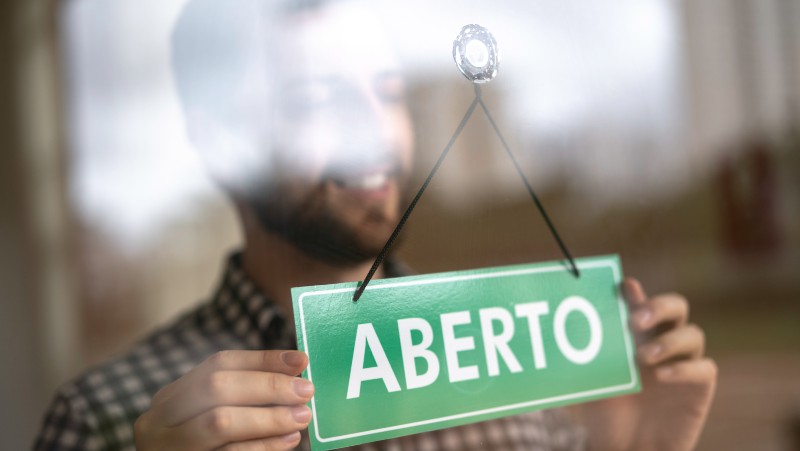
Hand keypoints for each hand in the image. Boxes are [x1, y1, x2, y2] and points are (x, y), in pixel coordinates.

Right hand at [134, 350, 313, 449]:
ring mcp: (170, 446)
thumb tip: (295, 377)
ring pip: (222, 422)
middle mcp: (162, 420)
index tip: (301, 360)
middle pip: (217, 388)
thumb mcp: (208, 417)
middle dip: (268, 386)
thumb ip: (242, 398)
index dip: (263, 359)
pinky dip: (263, 445)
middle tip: (306, 390)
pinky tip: (288, 440)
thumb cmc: (202, 447)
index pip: (220, 363)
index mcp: (171, 398)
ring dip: (270, 417)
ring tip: (302, 416)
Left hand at [575, 278, 716, 450]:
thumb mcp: (579, 388)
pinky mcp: (698, 387)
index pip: (639, 301)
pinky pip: (704, 368)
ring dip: (669, 340)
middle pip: (676, 306)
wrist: (627, 449)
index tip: (623, 286)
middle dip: (658, 306)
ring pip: (693, 334)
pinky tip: (662, 376)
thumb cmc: (602, 414)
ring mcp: (683, 361)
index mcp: (634, 334)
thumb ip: (565, 368)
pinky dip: (685, 368)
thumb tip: (539, 354)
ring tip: (644, 356)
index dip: (634, 291)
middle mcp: (662, 340)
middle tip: (636, 320)